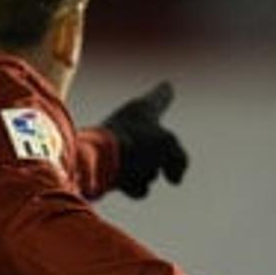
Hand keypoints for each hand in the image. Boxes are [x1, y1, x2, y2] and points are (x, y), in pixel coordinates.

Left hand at [99, 81, 189, 199]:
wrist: (98, 162)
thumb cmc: (134, 144)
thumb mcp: (168, 144)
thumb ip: (178, 159)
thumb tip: (174, 180)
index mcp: (139, 111)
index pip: (159, 99)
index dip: (164, 94)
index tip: (167, 87)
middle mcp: (128, 127)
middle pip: (162, 147)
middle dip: (160, 157)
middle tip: (152, 154)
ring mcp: (119, 150)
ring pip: (150, 169)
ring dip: (146, 173)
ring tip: (131, 166)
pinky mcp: (110, 173)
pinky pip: (136, 186)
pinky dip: (134, 187)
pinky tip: (124, 181)